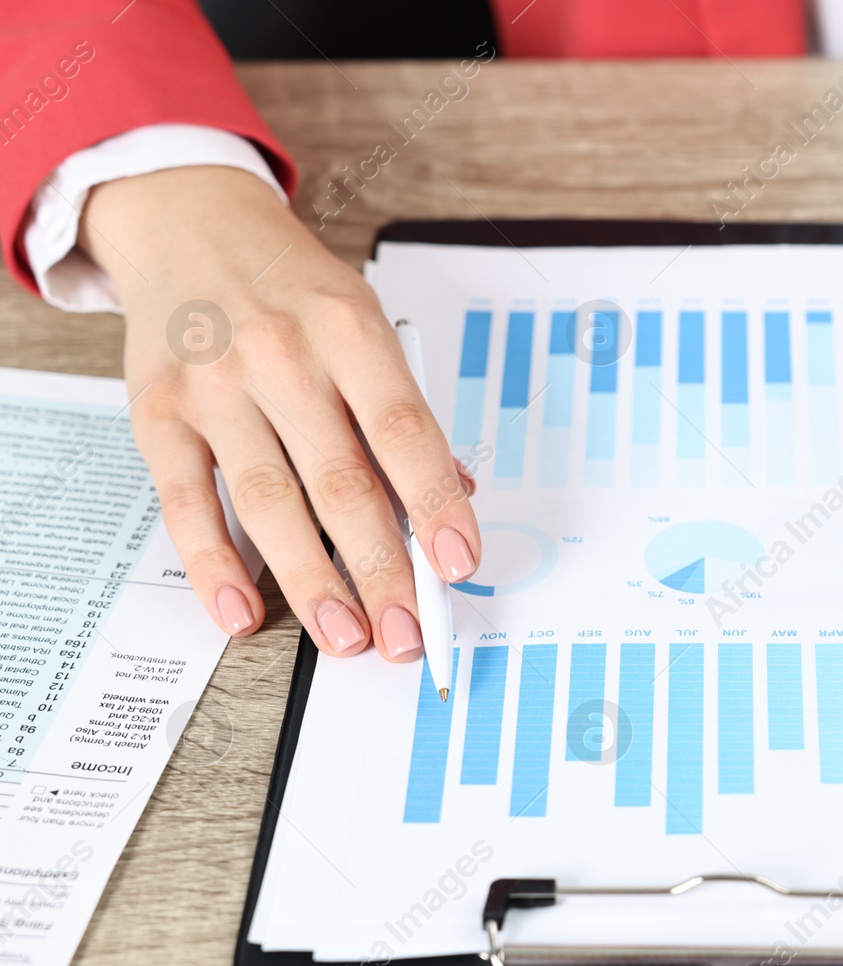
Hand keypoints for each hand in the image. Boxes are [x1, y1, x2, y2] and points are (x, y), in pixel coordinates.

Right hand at [80, 166, 480, 659]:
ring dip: (313, 582)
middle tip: (408, 635)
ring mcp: (214, 386)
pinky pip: (188, 504)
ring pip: (270, 502)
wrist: (190, 225)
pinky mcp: (157, 414)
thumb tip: (452, 499)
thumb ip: (401, 413)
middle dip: (382, 571)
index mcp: (350, 330)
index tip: (459, 566)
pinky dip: (216, 566)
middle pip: (342, 483)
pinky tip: (245, 611)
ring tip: (347, 637)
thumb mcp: (363, 326)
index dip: (437, 504)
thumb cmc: (291, 290)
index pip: (405, 431)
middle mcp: (280, 356)